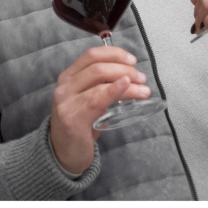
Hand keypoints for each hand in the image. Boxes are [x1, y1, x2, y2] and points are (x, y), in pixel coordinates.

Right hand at [49, 45, 149, 174]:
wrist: (63, 154)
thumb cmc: (81, 124)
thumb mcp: (89, 98)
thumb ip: (103, 85)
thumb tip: (132, 74)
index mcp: (68, 77)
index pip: (92, 55)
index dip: (114, 53)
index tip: (132, 60)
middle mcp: (64, 87)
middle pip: (98, 68)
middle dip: (125, 70)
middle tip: (142, 78)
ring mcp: (66, 104)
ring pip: (101, 84)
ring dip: (128, 85)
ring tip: (144, 90)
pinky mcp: (72, 120)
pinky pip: (96, 101)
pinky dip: (113, 90)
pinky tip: (126, 86)